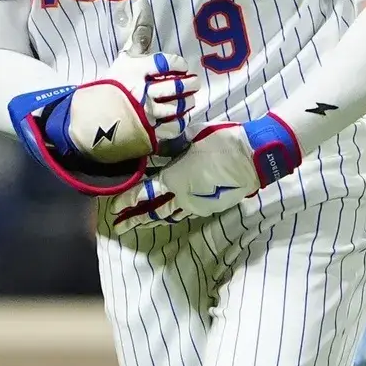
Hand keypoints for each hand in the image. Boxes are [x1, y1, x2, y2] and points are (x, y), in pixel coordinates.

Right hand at [46, 2, 201, 163]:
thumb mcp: (125, 56)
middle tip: (193, 82)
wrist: (92, 117)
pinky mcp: (147, 132)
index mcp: (135, 71)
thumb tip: (144, 2)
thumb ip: (139, 33)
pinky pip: (171, 128)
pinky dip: (181, 122)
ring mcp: (144, 114)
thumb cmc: (111, 82)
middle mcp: (142, 92)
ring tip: (191, 98)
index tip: (182, 66)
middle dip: (189, 84)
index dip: (179, 64)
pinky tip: (182, 117)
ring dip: (188, 102)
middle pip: (175, 87)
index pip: (166, 63)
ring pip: (176, 107)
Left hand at [109, 115, 301, 230]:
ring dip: (154, 220)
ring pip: (170, 216)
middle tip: (120, 227)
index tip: (114, 208)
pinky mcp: (211, 206)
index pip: (143, 193)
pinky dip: (175, 215)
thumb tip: (158, 148)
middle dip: (135, 219)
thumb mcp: (190, 138)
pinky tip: (171, 215)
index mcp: (173, 178)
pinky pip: (186, 213)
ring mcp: (197, 204)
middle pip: (153, 212)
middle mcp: (182, 196)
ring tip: (142, 223)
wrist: (251, 157)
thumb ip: (171, 147)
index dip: (127, 201)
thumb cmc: (220, 142)